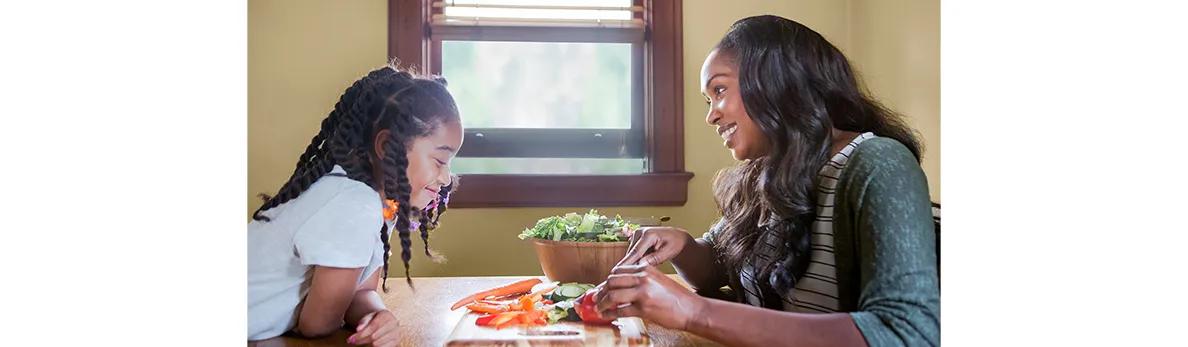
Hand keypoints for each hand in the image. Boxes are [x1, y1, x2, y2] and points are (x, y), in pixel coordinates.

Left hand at [348, 310, 400, 345]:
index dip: (361, 334)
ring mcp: (397, 333)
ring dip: (367, 344)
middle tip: (353, 341)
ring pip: (378, 343)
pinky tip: (370, 344)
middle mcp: (394, 323)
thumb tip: (358, 329)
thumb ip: (364, 322)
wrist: (386, 321)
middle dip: (362, 340)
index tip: (351, 339)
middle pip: (374, 336)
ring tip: (362, 342)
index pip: (373, 326)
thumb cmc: (376, 319)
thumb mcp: (369, 317)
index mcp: (387, 315)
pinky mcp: (397, 341)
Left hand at [592, 264, 707, 330]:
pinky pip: (620, 311)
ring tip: (598, 308)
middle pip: (612, 281)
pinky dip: (610, 314)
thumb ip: (641, 279)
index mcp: (646, 268)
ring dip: (602, 303)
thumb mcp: (658, 280)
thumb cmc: (676, 297)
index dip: (607, 280)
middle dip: (601, 291)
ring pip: (612, 296)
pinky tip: (606, 316)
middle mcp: (643, 278)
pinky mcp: (644, 309)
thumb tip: (622, 286)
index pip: (618, 270)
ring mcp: (643, 293)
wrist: (691, 309)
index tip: (602, 287)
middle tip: (596, 298)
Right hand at [617, 227, 693, 266]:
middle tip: (638, 276)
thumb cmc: (675, 243)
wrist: (677, 237)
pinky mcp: (635, 240)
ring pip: (631, 254)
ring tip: (648, 266)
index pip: (635, 251)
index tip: (618, 271)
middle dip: (633, 265)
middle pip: (631, 254)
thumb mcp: (668, 252)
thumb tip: (641, 264)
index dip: (626, 262)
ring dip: (636, 263)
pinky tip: (646, 263)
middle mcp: (640, 232)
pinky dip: (638, 260)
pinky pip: (633, 254)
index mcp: (649, 234)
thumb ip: (655, 258)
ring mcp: (636, 235)